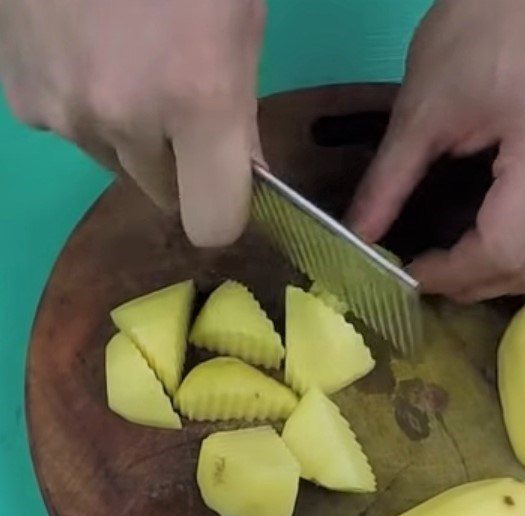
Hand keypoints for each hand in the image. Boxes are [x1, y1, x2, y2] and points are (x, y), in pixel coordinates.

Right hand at [0, 0, 264, 246]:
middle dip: (180, 165)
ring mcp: (63, 110)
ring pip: (115, 162)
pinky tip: (88, 47)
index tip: (230, 186)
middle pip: (162, 194)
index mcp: (198, 100)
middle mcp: (124, 119)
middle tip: (182, 106)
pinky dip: (85, 106)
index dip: (227, 211)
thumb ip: (242, 116)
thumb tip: (246, 177)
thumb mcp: (240, 28)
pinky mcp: (21, 97)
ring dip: (131, 134)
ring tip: (130, 58)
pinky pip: (70, 130)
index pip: (213, 222)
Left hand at [348, 0, 524, 301]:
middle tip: (435, 274)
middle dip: (479, 284)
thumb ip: (388, 181)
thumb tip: (358, 237)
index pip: (504, 246)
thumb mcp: (421, 106)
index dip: (452, 273)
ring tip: (467, 264)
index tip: (413, 272)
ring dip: (513, 279)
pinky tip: (499, 240)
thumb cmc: (475, 27)